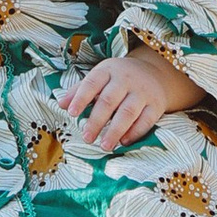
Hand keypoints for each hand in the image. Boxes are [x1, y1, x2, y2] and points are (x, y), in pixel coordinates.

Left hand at [63, 47, 195, 151]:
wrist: (156, 73)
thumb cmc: (119, 78)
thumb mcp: (101, 76)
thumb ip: (80, 90)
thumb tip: (61, 104)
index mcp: (108, 70)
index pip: (92, 83)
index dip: (81, 98)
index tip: (72, 113)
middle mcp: (126, 79)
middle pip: (109, 101)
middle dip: (96, 121)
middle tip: (86, 138)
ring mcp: (143, 92)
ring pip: (128, 112)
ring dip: (115, 130)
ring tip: (104, 146)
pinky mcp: (156, 105)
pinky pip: (146, 120)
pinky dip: (134, 133)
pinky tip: (123, 142)